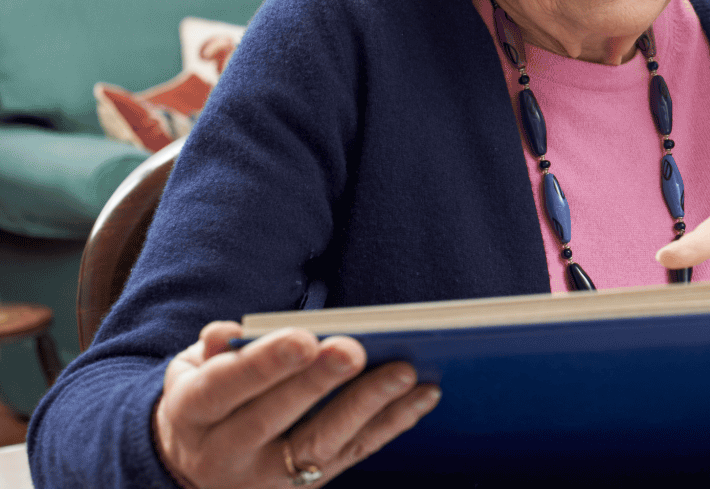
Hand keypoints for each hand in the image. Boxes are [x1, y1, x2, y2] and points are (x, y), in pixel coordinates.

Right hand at [153, 321, 440, 487]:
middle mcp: (226, 454)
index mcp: (192, 414)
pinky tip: (423, 396)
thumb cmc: (206, 399)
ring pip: (320, 444)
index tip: (303, 337)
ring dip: (367, 406)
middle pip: (273, 419)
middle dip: (317, 384)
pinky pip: (354, 454)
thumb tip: (227, 333)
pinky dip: (392, 424)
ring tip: (404, 372)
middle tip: (354, 350)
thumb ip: (211, 352)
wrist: (191, 470)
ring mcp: (268, 477)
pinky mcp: (307, 487)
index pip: (224, 388)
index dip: (263, 364)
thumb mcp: (189, 372)